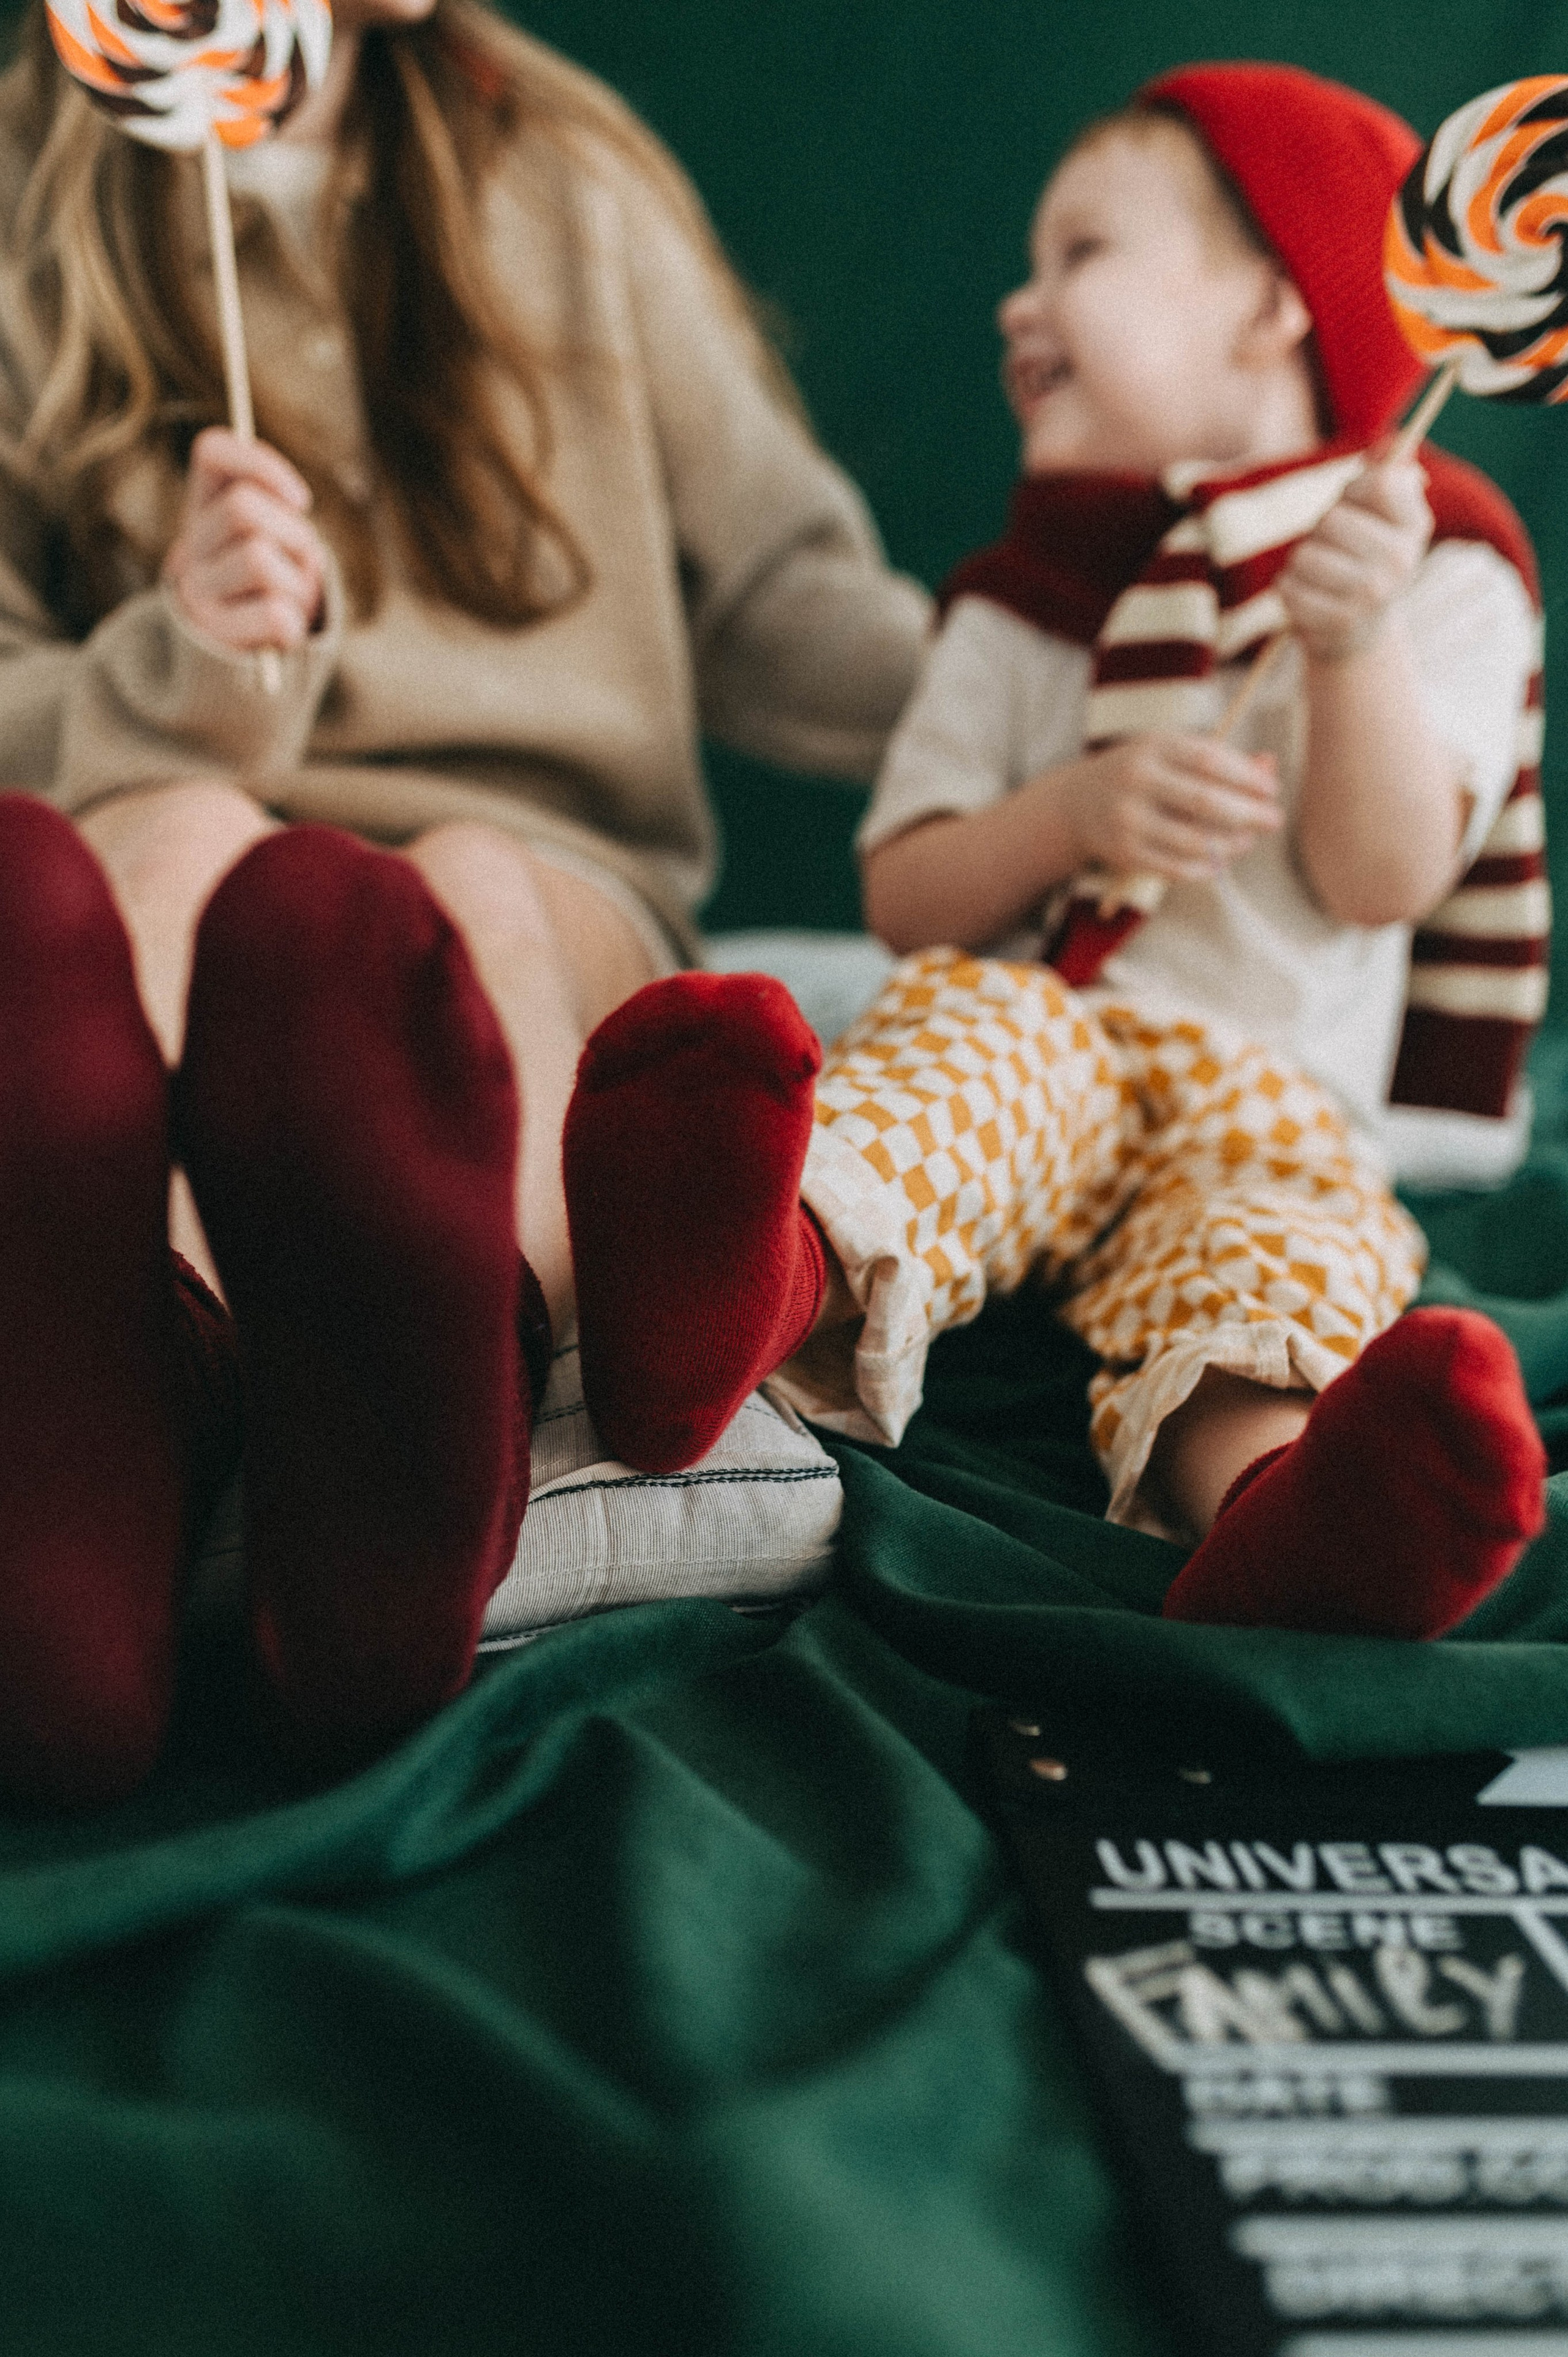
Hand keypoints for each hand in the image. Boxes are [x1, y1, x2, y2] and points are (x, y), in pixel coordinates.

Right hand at [162, 428, 326, 653]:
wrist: (245, 658)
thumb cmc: (274, 585)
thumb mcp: (277, 538)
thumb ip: (276, 507)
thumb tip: (292, 499)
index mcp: (203, 508)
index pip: (212, 452)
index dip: (259, 464)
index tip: (301, 500)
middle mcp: (191, 547)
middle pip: (242, 507)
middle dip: (291, 531)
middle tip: (299, 559)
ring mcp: (197, 591)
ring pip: (257, 558)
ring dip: (295, 580)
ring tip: (289, 598)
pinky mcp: (215, 632)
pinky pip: (274, 613)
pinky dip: (293, 623)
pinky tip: (284, 632)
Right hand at [1053, 733, 1281, 881]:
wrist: (1078, 802)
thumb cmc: (1143, 773)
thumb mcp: (1174, 754)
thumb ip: (1221, 759)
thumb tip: (1269, 767)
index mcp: (1153, 747)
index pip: (1209, 760)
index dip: (1247, 777)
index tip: (1271, 790)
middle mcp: (1137, 781)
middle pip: (1205, 802)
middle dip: (1248, 813)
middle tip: (1275, 820)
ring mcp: (1128, 819)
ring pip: (1193, 841)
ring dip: (1230, 845)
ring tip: (1247, 841)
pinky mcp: (1124, 853)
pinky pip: (1175, 868)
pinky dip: (1205, 868)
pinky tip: (1220, 861)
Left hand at [1275, 459, 1432, 661]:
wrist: (1360, 633)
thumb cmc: (1363, 558)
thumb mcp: (1379, 516)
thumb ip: (1383, 475)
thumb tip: (1391, 441)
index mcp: (1416, 526)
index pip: (1379, 482)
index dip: (1352, 490)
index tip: (1354, 506)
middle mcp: (1402, 560)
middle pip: (1332, 518)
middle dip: (1320, 529)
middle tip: (1334, 550)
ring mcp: (1371, 594)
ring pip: (1305, 553)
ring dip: (1301, 561)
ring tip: (1320, 575)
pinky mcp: (1337, 621)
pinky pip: (1287, 586)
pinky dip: (1289, 588)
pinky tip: (1310, 597)